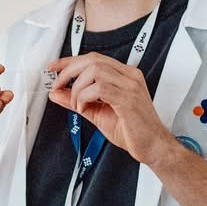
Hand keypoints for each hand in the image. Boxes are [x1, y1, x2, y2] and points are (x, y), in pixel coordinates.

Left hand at [46, 53, 174, 167]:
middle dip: (68, 71)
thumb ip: (76, 101)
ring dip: (77, 88)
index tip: (54, 67)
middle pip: (92, 60)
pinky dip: (84, 97)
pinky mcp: (128, 98)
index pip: (94, 59)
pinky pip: (99, 88)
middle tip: (57, 86)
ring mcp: (130, 85)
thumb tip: (56, 93)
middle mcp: (129, 75)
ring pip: (94, 71)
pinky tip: (84, 109)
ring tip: (76, 104)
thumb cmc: (131, 131)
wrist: (152, 146)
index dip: (70, 61)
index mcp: (124, 75)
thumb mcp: (97, 112)